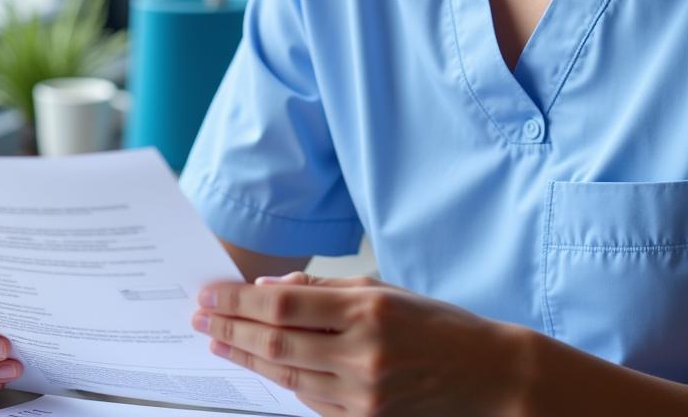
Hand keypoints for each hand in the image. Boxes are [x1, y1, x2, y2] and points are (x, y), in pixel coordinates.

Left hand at [191, 271, 530, 415]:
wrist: (488, 377)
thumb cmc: (438, 324)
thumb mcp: (385, 289)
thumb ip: (325, 287)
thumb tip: (270, 287)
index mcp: (368, 311)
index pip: (284, 305)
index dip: (238, 301)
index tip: (208, 294)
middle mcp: (361, 355)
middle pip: (276, 342)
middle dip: (230, 329)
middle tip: (198, 318)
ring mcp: (362, 396)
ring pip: (286, 375)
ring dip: (245, 357)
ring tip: (217, 343)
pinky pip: (309, 400)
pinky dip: (280, 379)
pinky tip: (260, 365)